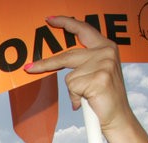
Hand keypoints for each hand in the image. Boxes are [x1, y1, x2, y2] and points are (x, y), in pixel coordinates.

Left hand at [24, 16, 134, 133]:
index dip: (65, 23)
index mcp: (106, 47)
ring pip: (70, 76)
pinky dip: (76, 98)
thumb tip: (60, 58)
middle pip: (67, 56)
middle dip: (46, 64)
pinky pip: (73, 88)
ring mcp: (103, 64)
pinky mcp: (99, 78)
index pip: (83, 30)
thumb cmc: (105, 96)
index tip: (50, 19)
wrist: (118, 117)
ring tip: (88, 96)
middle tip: (29, 68)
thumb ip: (84, 60)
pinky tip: (90, 100)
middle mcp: (106, 52)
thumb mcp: (98, 71)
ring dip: (74, 90)